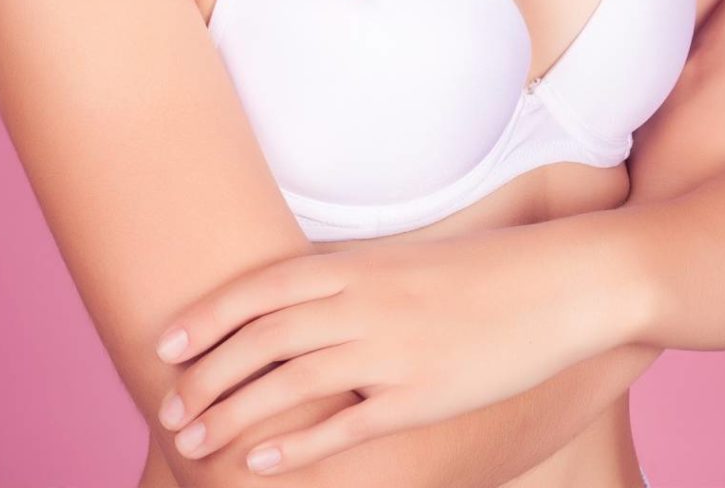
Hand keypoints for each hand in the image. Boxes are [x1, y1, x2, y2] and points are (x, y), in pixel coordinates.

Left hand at [152, 219, 651, 472]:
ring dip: (232, 416)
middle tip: (169, 407)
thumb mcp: (408, 259)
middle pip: (261, 341)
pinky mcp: (420, 397)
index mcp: (360, 266)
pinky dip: (295, 449)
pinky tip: (261, 465)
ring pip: (288, 386)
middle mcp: (363, 305)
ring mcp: (390, 352)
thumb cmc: (483, 267)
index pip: (261, 289)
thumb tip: (304, 300)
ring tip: (194, 441)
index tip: (166, 342)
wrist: (558, 281)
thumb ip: (354, 278)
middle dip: (206, 375)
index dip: (206, 316)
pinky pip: (342, 428)